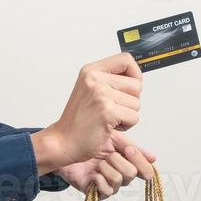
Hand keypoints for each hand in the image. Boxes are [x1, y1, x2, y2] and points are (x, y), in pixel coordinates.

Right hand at [32, 53, 141, 171]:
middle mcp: (95, 79)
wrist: (64, 141)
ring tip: (108, 118)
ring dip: (127, 115)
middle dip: (131, 100)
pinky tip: (109, 125)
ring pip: (136, 103)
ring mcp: (100, 94)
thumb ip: (111, 79)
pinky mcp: (107, 111)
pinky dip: (126, 125)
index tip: (128, 88)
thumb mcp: (90, 89)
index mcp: (91, 70)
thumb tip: (136, 77)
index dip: (134, 74)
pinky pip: (133, 117)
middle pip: (136, 84)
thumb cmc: (78, 120)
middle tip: (113, 108)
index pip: (126, 60)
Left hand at [57, 132, 157, 199]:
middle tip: (108, 153)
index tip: (128, 150)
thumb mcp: (113, 139)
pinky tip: (92, 172)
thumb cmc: (88, 142)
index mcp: (127, 164)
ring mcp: (109, 185)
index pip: (145, 170)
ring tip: (97, 161)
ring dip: (107, 167)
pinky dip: (99, 178)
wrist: (66, 148)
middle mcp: (120, 176)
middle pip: (132, 174)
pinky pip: (106, 190)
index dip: (140, 161)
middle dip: (118, 160)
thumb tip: (154, 158)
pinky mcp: (97, 193)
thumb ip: (133, 147)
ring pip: (119, 180)